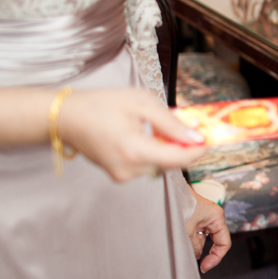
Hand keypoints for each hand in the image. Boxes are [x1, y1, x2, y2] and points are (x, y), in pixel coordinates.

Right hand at [57, 88, 207, 182]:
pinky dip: (155, 152)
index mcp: (135, 151)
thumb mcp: (141, 103)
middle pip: (172, 163)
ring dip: (170, 149)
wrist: (65, 117)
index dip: (199, 150)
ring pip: (160, 165)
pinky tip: (151, 136)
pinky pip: (147, 165)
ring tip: (167, 128)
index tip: (212, 138)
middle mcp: (129, 169)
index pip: (179, 158)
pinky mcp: (118, 174)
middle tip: (195, 129)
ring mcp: (121, 175)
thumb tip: (196, 136)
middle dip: (186, 147)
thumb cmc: (101, 104)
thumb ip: (171, 122)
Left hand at [186, 189, 230, 272]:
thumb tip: (197, 255)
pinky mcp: (193, 217)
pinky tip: (183, 245)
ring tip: (187, 254)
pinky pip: (196, 233)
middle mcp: (212, 217)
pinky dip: (191, 240)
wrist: (167, 191)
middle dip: (207, 253)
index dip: (216, 257)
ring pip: (203, 238)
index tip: (205, 267)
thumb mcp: (187, 230)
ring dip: (196, 247)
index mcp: (216, 217)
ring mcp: (203, 217)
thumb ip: (194, 246)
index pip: (224, 243)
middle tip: (200, 266)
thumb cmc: (180, 204)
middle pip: (215, 241)